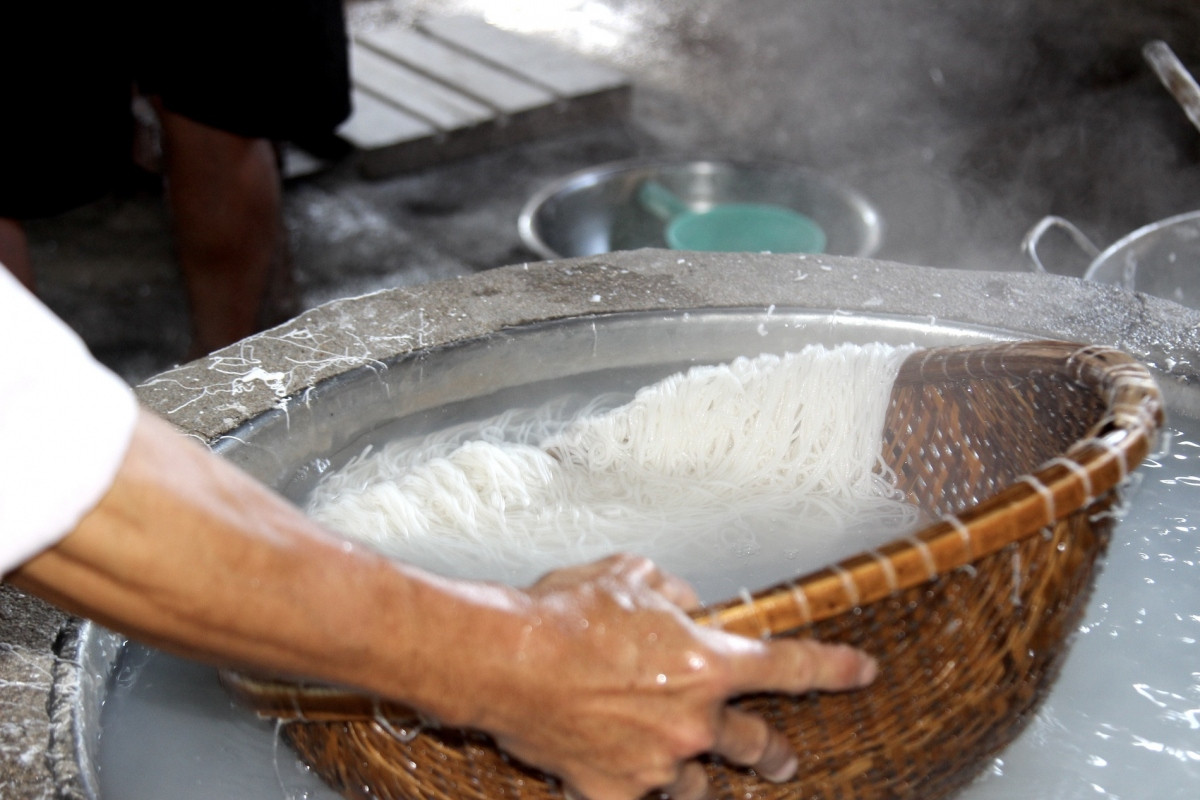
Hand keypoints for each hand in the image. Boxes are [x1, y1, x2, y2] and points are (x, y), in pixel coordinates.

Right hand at [478, 554, 876, 799]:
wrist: (506, 661)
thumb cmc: (563, 616)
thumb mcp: (628, 577)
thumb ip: (670, 591)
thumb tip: (683, 603)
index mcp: (707, 664)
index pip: (789, 668)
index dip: (833, 669)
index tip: (862, 671)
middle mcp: (693, 721)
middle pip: (756, 745)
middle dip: (774, 754)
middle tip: (781, 758)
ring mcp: (657, 764)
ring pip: (701, 782)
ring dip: (700, 772)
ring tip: (688, 766)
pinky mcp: (615, 792)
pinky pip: (643, 797)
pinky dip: (639, 785)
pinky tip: (624, 772)